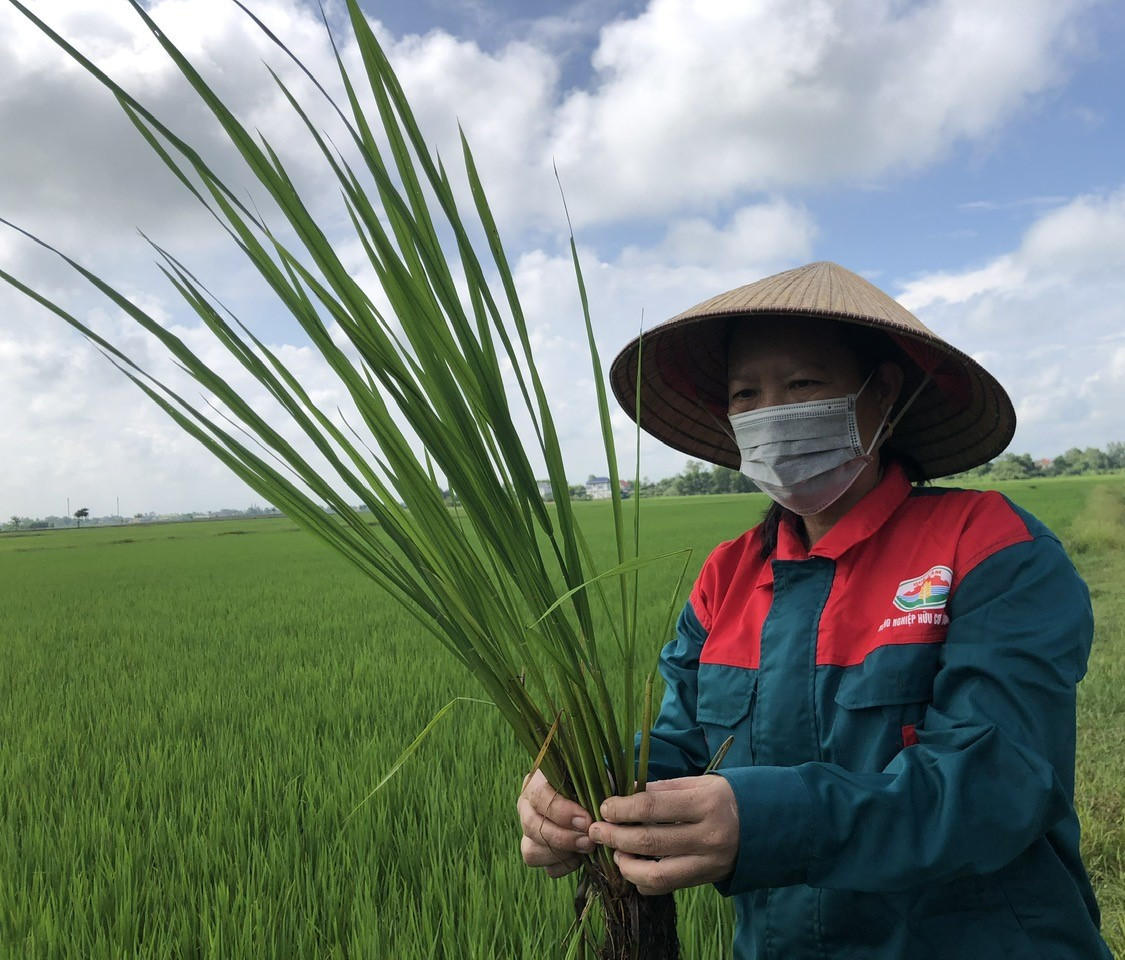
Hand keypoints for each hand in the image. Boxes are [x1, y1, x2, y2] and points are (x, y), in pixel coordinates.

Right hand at [517, 769, 594, 878]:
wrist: (586, 790)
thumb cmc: (588, 779)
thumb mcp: (590, 776)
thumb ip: (593, 786)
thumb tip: (601, 809)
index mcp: (536, 782)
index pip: (539, 797)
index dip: (562, 812)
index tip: (586, 820)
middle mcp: (526, 806)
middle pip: (532, 827)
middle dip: (563, 837)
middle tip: (589, 840)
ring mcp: (529, 831)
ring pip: (532, 851)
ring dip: (562, 854)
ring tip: (586, 848)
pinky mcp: (540, 852)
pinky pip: (546, 868)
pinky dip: (565, 866)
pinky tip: (580, 855)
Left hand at [589, 775, 739, 895]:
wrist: (767, 824)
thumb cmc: (726, 797)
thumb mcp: (700, 783)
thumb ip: (662, 788)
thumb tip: (624, 793)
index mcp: (705, 803)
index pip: (652, 807)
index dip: (622, 808)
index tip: (605, 807)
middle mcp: (708, 835)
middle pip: (649, 841)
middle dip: (615, 836)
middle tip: (596, 830)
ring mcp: (708, 862)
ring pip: (656, 873)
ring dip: (626, 865)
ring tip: (614, 852)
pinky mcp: (706, 879)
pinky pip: (668, 887)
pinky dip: (644, 881)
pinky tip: (633, 868)